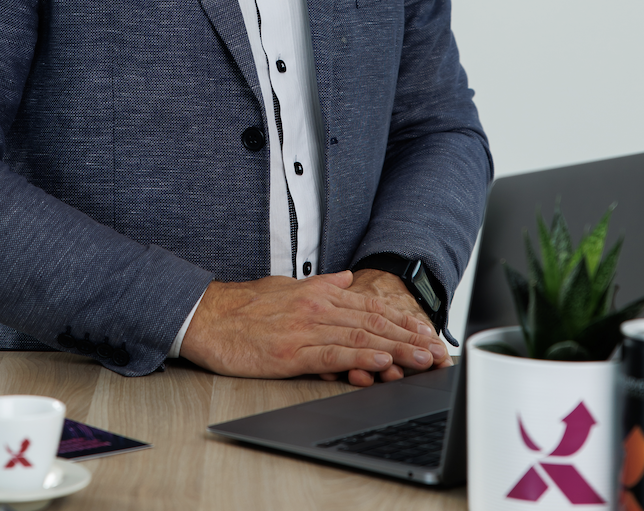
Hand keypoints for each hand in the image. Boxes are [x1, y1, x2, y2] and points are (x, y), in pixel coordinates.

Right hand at [179, 270, 442, 384]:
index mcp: (317, 293)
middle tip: (436, 350)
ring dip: (394, 350)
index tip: (425, 331)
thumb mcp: (286, 286)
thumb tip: (345, 279)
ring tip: (420, 358)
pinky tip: (380, 363)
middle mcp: (316, 307)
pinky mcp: (291, 352)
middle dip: (408, 336)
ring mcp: (305, 329)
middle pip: (372, 322)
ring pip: (359, 338)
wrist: (207, 316)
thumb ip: (319, 284)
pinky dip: (360, 360)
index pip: (370, 305)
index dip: (402, 319)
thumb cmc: (243, 306)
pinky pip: (332, 356)